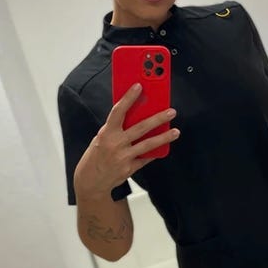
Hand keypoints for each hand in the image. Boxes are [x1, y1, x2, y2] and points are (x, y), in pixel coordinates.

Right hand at [74, 83, 179, 200]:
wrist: (91, 181)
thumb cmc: (97, 155)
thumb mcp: (102, 138)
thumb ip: (117, 128)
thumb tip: (136, 114)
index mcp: (106, 133)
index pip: (118, 111)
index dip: (128, 98)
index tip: (139, 86)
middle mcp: (115, 144)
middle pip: (140, 127)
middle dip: (158, 118)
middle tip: (171, 111)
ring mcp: (123, 157)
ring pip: (148, 144)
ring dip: (164, 137)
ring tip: (176, 131)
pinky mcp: (130, 168)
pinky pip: (146, 158)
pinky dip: (154, 152)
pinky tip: (164, 147)